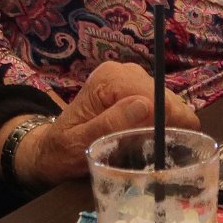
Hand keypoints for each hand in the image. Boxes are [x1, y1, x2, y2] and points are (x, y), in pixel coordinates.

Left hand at [12, 61, 199, 190]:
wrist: (53, 147)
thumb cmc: (63, 149)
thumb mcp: (81, 142)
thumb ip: (110, 124)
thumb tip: (145, 105)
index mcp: (109, 79)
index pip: (155, 95)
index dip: (166, 123)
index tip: (163, 148)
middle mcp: (123, 71)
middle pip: (166, 97)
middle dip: (169, 125)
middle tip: (155, 151)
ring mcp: (132, 78)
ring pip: (169, 101)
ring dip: (167, 125)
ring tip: (151, 146)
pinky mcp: (137, 89)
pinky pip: (163, 104)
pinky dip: (163, 123)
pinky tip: (150, 138)